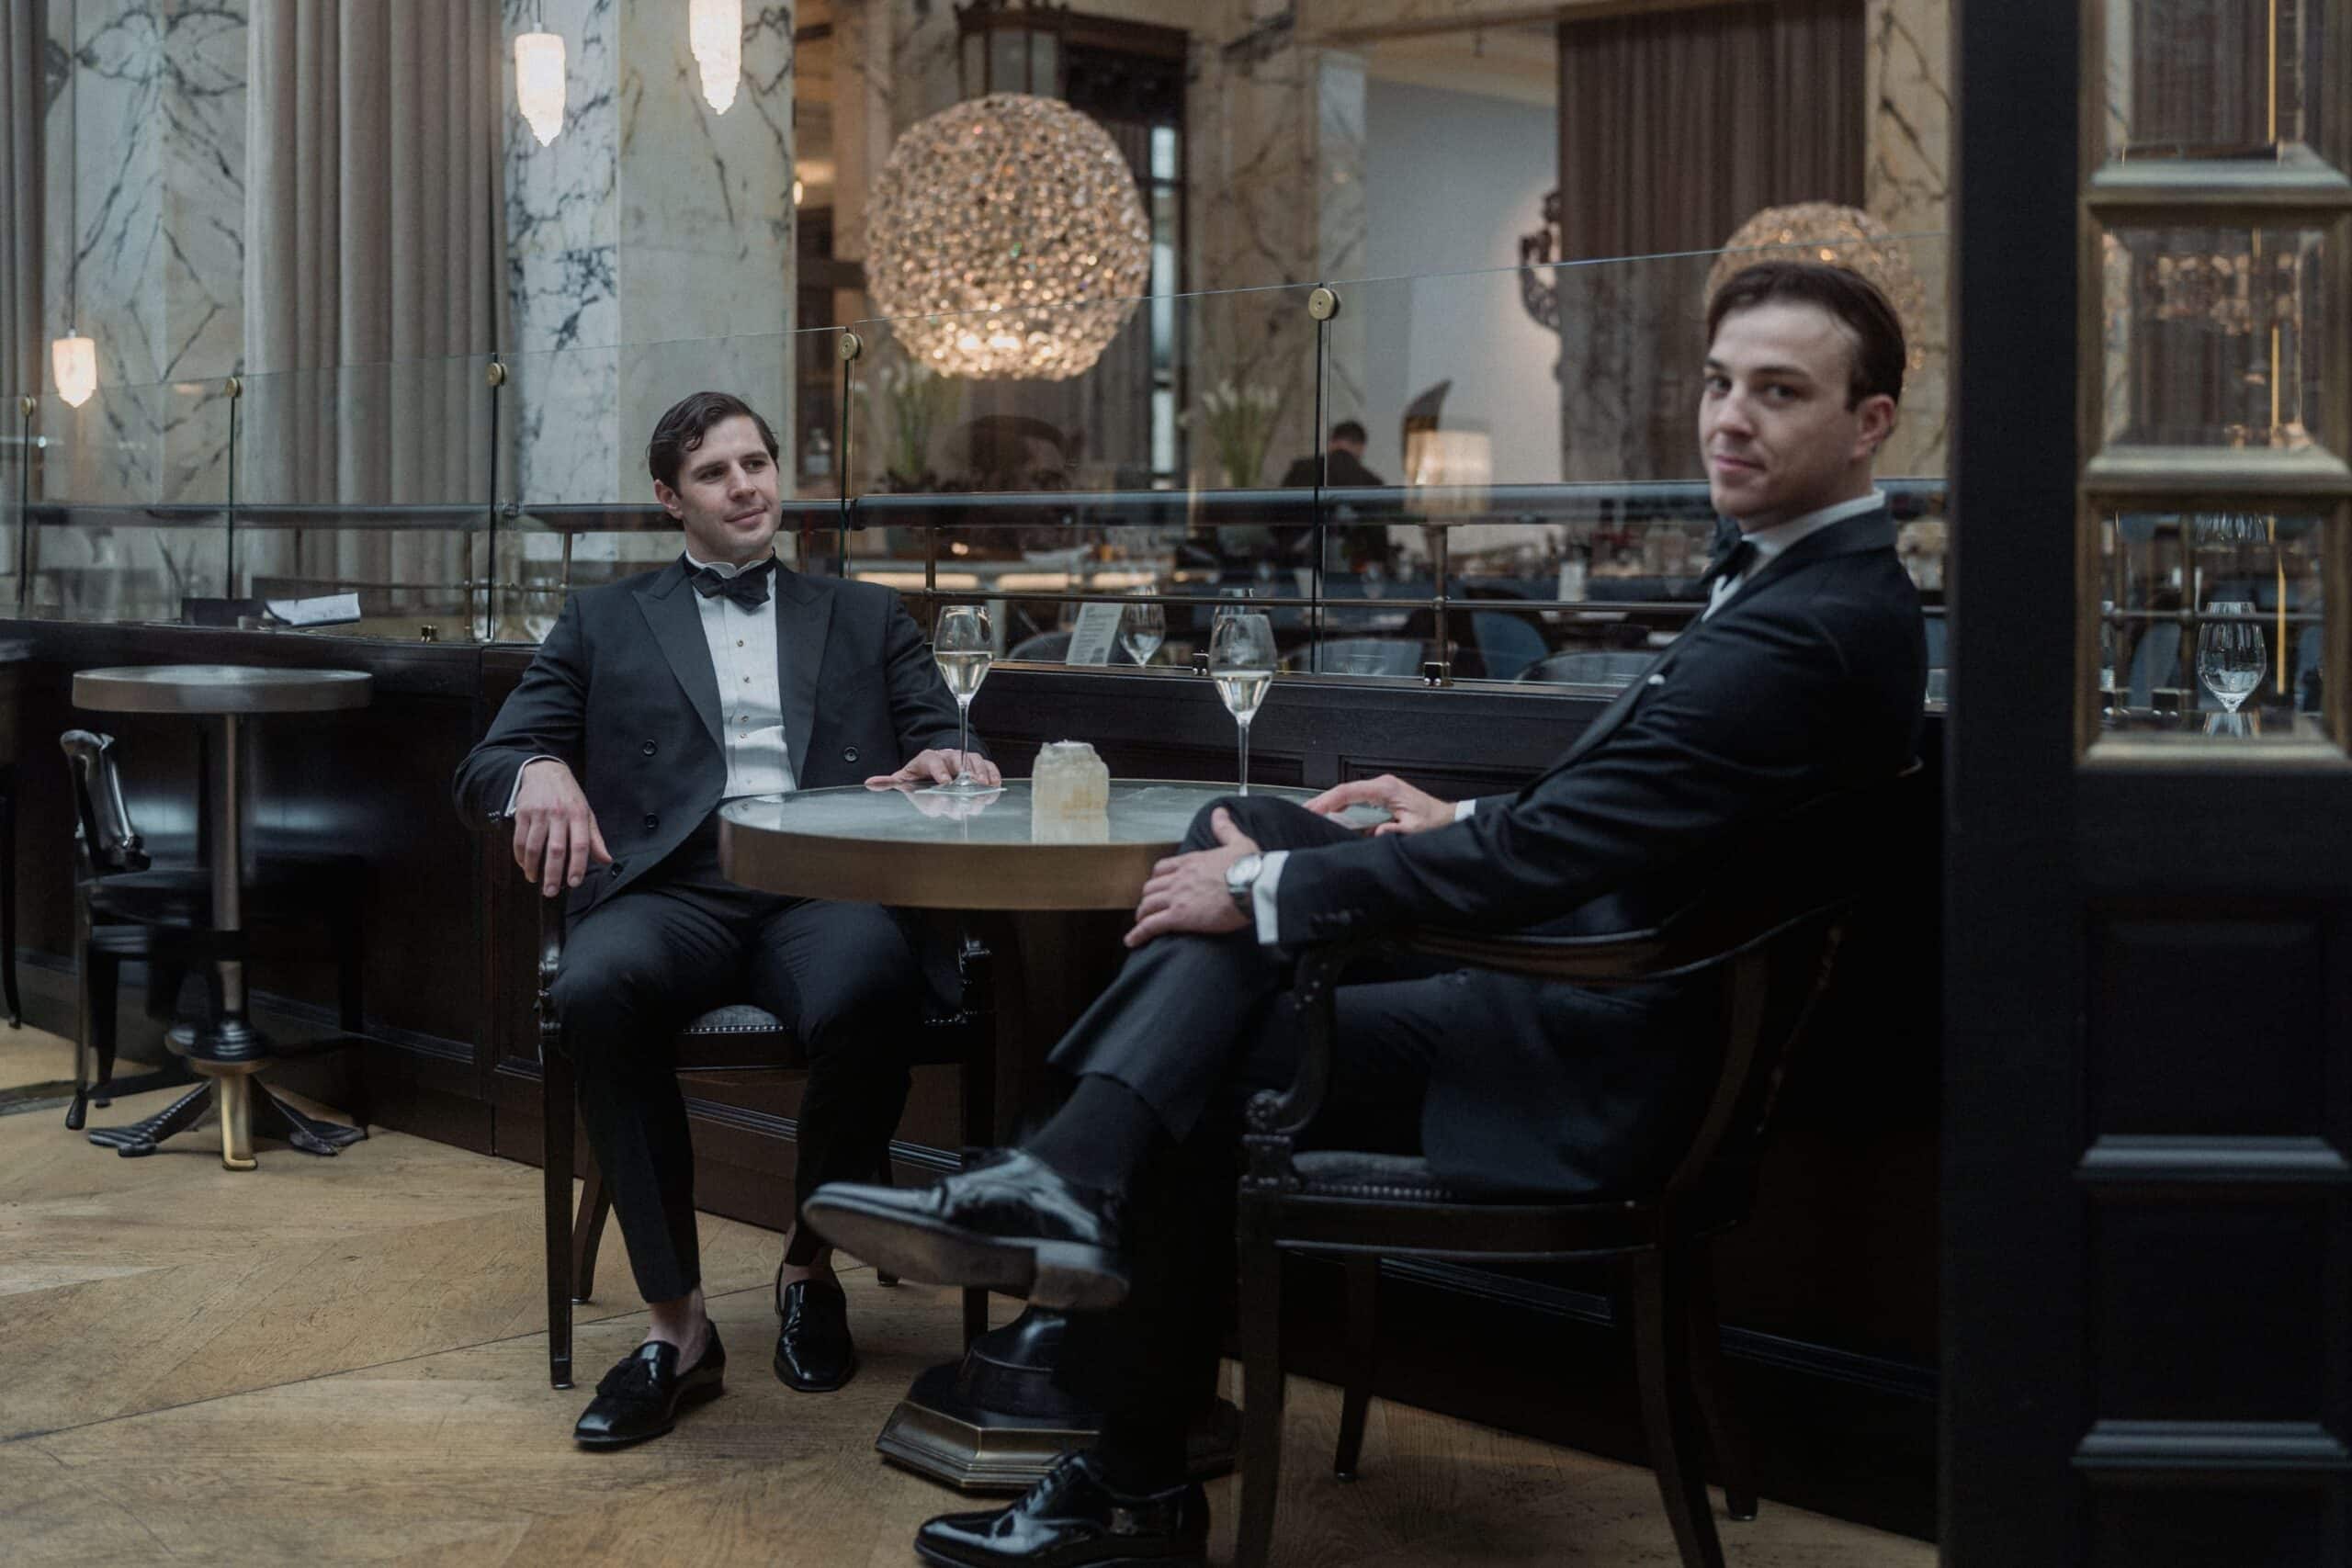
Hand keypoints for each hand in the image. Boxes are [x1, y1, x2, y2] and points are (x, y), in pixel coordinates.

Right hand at [512, 758, 611, 896]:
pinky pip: (519, 839)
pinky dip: (521, 856)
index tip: (574, 883)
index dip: (578, 865)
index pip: (580, 845)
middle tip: (551, 892)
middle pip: (556, 849)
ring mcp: (539, 813)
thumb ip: (595, 839)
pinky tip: (525, 866)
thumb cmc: (569, 797)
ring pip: (534, 846)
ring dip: (533, 867)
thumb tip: (606, 860)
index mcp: (579, 815)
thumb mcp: (587, 813)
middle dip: (553, 874)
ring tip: (535, 880)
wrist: (545, 771)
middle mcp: (559, 814)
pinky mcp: (522, 812)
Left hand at [866, 749, 1001, 788]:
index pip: (933, 761)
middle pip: (958, 762)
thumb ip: (890, 782)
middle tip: (970, 787)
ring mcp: (964, 759)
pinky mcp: (978, 764)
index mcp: (928, 759)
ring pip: (974, 763)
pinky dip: (993, 774)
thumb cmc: (922, 774)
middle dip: (965, 775)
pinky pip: (988, 766)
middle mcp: (948, 756)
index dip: (940, 771)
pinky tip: (995, 785)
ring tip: (984, 788)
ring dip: (980, 775)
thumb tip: (870, 782)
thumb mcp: (905, 777)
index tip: (946, 782)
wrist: (938, 763)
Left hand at [1125, 808, 1258, 948]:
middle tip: (1150, 908)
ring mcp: (1177, 897)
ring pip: (1148, 905)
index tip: (1158, 887)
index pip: (1163, 868)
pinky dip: (1138, 933)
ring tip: (1141, 925)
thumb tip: (1219, 813)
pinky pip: (1151, 925)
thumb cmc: (1249, 868)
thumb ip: (1225, 828)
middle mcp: (1179, 878)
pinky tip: (1133, 941)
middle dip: (1148, 898)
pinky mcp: (1179, 916)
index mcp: (1191, 862)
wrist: (1253, 885)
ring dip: (1142, 915)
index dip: (1157, 879)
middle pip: (1151, 888)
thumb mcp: (1238, 842)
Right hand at [1303, 773, 1455, 836]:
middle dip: (1323, 800)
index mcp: (1386, 789)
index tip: (1313, 809)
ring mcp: (1380, 788)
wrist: (1447, 817)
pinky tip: (1330, 813)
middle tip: (1304, 811)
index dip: (1328, 799)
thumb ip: (1396, 831)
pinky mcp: (1381, 795)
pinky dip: (1341, 804)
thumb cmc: (1434, 821)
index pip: (1349, 791)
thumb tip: (1377, 833)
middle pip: (1344, 790)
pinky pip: (1356, 798)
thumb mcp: (1416, 829)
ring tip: (1311, 812)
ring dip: (1330, 802)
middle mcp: (1381, 785)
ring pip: (1348, 793)